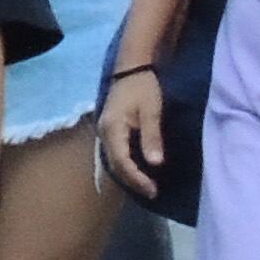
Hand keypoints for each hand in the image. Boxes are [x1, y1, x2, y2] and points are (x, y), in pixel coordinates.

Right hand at [97, 66, 168, 199]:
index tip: (153, 189)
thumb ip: (151, 137)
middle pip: (115, 164)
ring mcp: (105, 131)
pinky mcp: (110, 130)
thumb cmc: (143, 87)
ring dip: (128, 175)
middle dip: (132, 181)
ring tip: (146, 185)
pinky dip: (126, 165)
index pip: (121, 161)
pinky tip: (138, 170)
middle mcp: (104, 133)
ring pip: (113, 160)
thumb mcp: (151, 111)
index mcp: (112, 128)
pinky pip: (115, 153)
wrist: (132, 67)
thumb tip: (155, 164)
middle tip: (152, 192)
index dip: (136, 178)